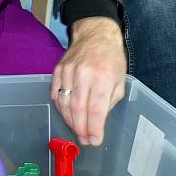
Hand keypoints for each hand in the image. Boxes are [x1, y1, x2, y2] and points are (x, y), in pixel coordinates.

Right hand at [52, 17, 127, 145]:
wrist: (95, 35)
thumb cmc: (111, 59)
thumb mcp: (120, 81)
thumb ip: (109, 102)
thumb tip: (98, 122)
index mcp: (102, 78)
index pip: (96, 110)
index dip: (94, 129)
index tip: (95, 140)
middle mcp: (83, 75)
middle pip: (78, 110)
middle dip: (81, 129)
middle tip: (84, 140)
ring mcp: (68, 72)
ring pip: (64, 104)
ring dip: (70, 121)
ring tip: (77, 131)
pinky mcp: (58, 70)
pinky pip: (55, 94)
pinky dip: (60, 108)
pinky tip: (67, 115)